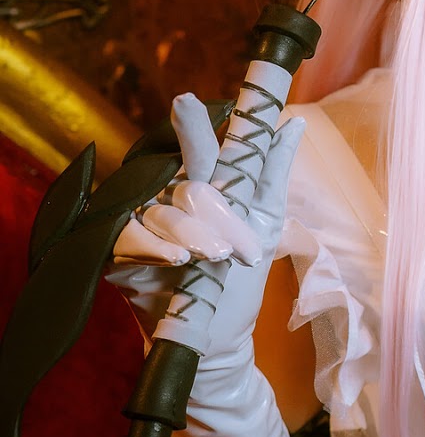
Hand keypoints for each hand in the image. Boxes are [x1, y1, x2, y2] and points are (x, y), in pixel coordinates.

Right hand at [108, 94, 303, 353]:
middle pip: (185, 184)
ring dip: (192, 235)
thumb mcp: (267, 223)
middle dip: (217, 214)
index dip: (194, 126)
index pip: (198, 148)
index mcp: (200, 181)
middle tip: (239, 247)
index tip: (187, 101)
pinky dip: (152, 246)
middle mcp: (167, 194)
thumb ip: (273, 173)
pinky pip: (128, 237)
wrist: (222, 336)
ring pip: (161, 212)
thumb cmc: (243, 274)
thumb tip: (295, 122)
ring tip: (216, 258)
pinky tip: (175, 259)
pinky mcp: (118, 252)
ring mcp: (141, 221)